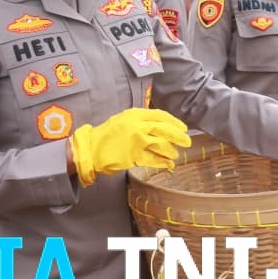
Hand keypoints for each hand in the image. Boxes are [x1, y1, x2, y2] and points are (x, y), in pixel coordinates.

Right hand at [69, 108, 190, 185]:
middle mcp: (137, 126)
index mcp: (134, 114)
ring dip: (171, 151)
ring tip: (174, 154)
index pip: (160, 115)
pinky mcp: (134, 156)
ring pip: (161, 145)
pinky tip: (168, 164)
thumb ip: (140, 121)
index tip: (183, 128)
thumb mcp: (124, 120)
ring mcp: (136, 141)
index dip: (174, 122)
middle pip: (164, 129)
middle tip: (187, 141)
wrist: (91, 148)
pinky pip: (153, 159)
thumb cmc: (107, 135)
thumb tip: (160, 126)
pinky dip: (163, 162)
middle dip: (178, 136)